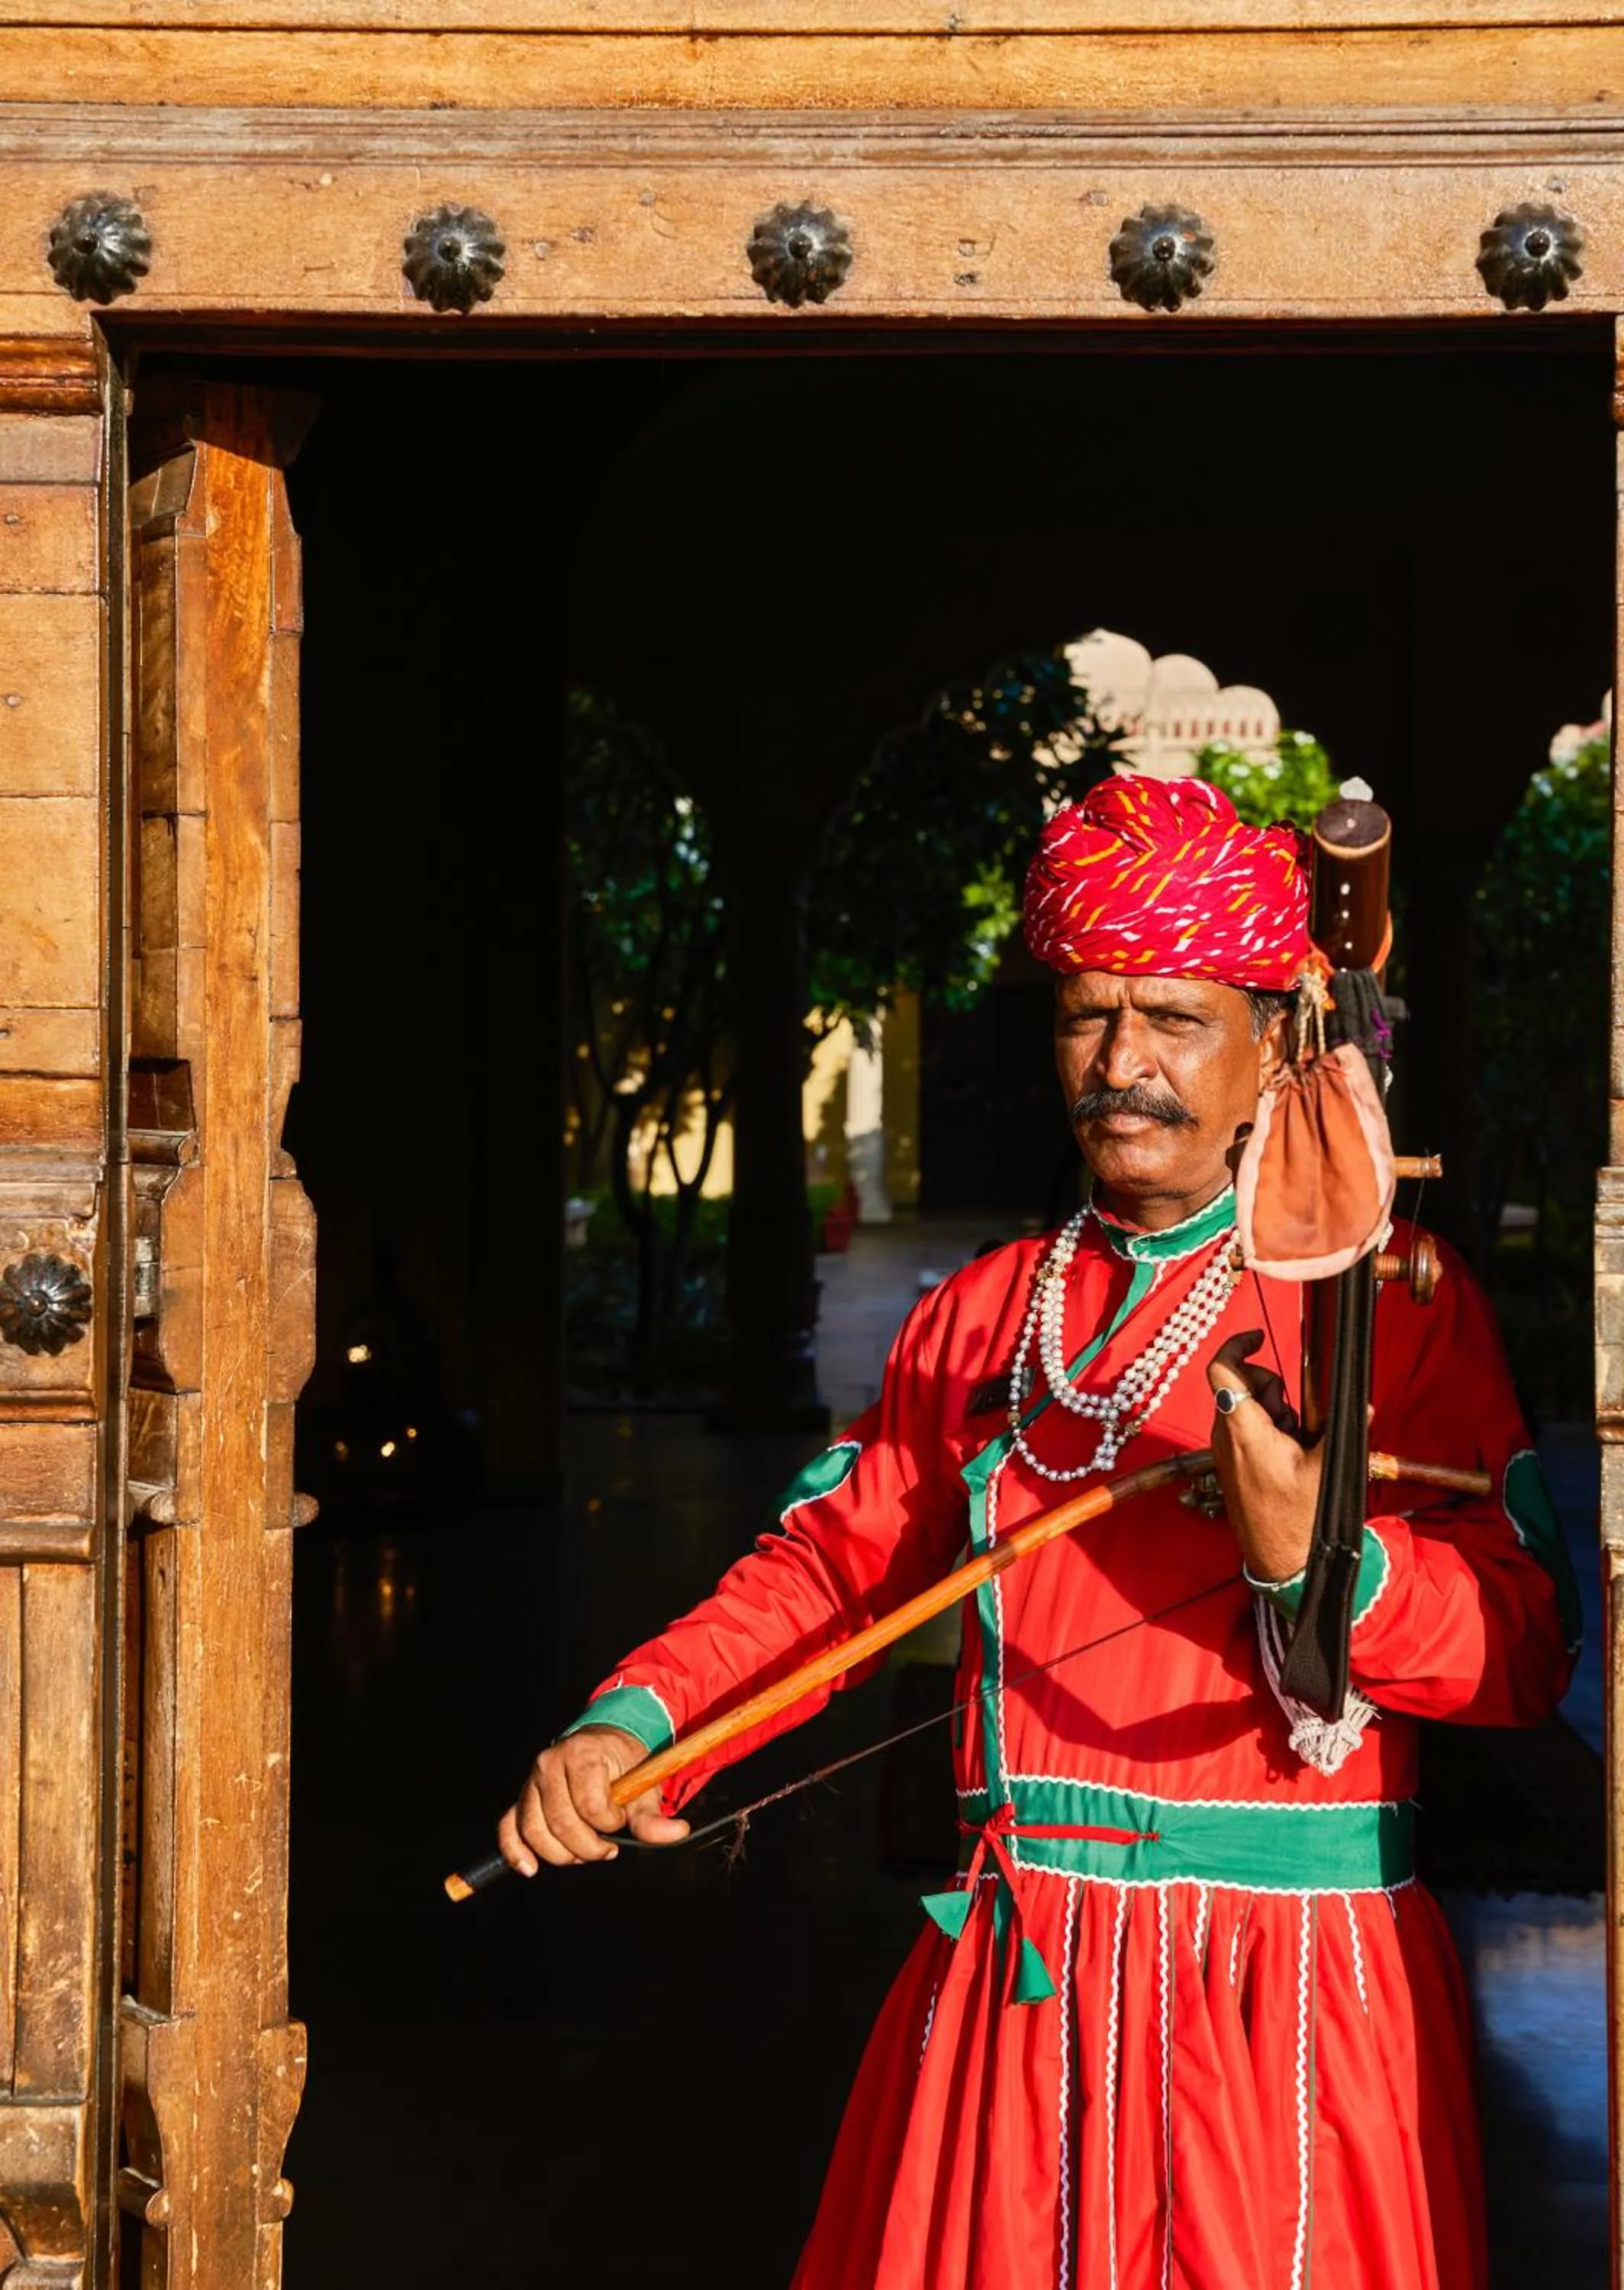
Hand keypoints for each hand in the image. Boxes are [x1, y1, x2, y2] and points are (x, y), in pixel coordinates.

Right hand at [497, 1724, 690, 1874]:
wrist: (602, 1742)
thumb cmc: (624, 1763)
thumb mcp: (644, 1783)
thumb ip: (653, 1814)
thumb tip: (676, 1833)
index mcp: (582, 1754)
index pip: (591, 1806)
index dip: (609, 1823)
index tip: (619, 1821)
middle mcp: (549, 1763)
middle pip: (560, 1823)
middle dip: (587, 1846)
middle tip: (606, 1847)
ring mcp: (531, 1781)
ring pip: (534, 1830)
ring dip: (560, 1854)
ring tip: (582, 1852)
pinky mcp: (521, 1798)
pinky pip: (508, 1828)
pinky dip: (516, 1851)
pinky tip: (530, 1867)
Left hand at [1205, 1329, 1322, 1586]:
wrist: (1280, 1558)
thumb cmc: (1298, 1517)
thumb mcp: (1326, 1469)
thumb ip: (1343, 1430)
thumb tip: (1363, 1406)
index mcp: (1244, 1428)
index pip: (1222, 1370)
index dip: (1237, 1345)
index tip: (1260, 1337)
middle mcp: (1226, 1434)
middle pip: (1243, 1384)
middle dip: (1273, 1388)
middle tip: (1297, 1420)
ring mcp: (1224, 1448)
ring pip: (1245, 1405)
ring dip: (1273, 1410)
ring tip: (1295, 1443)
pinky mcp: (1229, 1460)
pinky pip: (1245, 1426)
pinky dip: (1267, 1427)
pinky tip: (1289, 1452)